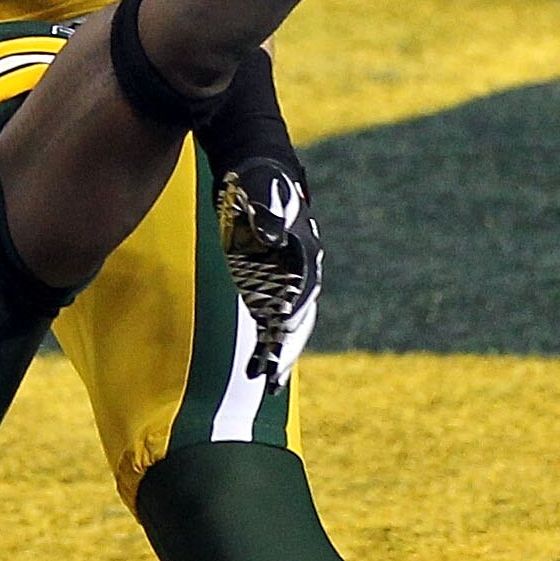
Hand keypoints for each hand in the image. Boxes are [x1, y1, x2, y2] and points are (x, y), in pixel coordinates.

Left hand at [214, 153, 322, 383]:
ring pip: (288, 327)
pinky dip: (266, 346)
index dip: (291, 312)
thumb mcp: (259, 192)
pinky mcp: (269, 286)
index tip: (281, 332)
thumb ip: (266, 214)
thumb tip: (270, 235)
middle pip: (299, 317)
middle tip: (275, 379)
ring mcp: (286, 282)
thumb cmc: (258, 183)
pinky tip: (257, 369)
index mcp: (303, 254)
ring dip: (279, 356)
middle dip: (288, 348)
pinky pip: (271, 322)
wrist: (259, 175)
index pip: (301, 290)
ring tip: (270, 385)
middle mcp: (300, 273)